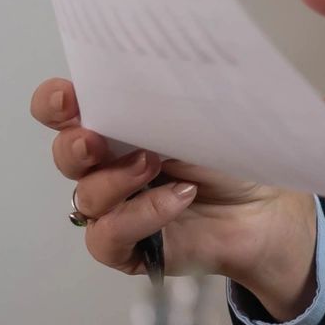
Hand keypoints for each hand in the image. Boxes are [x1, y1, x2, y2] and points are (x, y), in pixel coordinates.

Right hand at [28, 77, 321, 316]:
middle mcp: (108, 164)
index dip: (55, 103)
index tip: (67, 99)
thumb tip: (160, 78)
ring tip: (156, 165)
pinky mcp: (128, 246)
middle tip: (94, 139)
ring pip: (88, 196)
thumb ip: (173, 103)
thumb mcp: (205, 119)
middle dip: (74, 145)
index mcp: (119, 123)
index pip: (65, 110)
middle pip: (66, 154)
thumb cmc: (234, 158)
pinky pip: (110, 234)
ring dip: (117, 179)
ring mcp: (115, 207)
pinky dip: (142, 214)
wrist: (269, 209)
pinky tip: (178, 199)